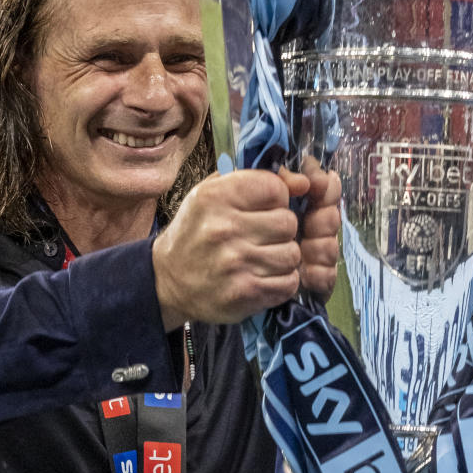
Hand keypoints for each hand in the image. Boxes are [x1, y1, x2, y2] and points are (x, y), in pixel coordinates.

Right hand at [151, 162, 340, 329]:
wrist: (168, 280)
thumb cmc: (196, 231)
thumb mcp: (214, 194)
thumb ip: (257, 179)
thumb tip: (304, 183)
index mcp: (215, 197)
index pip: (275, 188)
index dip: (277, 199)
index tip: (264, 208)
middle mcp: (224, 229)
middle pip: (288, 223)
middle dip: (282, 230)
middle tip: (265, 236)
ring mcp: (235, 263)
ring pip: (292, 255)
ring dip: (283, 257)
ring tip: (264, 258)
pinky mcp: (244, 293)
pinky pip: (288, 283)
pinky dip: (282, 281)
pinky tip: (265, 277)